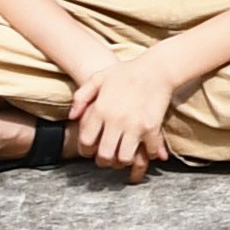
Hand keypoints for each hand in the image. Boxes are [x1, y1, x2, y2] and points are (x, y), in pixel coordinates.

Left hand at [69, 40, 187, 176]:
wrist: (157, 68)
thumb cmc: (127, 72)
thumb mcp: (98, 78)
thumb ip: (81, 97)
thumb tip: (72, 117)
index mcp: (101, 109)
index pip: (86, 141)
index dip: (86, 150)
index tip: (90, 150)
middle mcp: (116, 120)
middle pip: (105, 155)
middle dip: (104, 161)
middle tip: (106, 158)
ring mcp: (135, 125)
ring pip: (125, 157)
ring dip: (123, 160)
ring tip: (123, 155)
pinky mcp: (152, 127)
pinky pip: (148, 151)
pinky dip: (148, 154)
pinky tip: (145, 149)